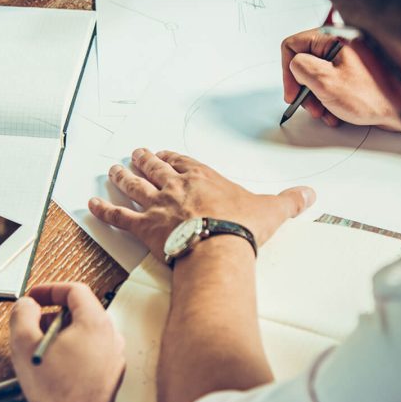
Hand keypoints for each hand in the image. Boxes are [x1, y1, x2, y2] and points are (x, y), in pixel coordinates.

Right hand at [10, 283, 124, 401]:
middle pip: (82, 312)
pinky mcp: (110, 376)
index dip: (50, 289)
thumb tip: (26, 305)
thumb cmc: (56, 392)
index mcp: (96, 323)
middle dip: (54, 315)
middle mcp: (111, 338)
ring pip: (86, 334)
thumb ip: (22, 314)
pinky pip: (91, 353)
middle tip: (34, 325)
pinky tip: (54, 370)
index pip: (76, 290)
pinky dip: (72, 353)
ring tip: (41, 351)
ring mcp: (114, 358)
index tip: (34, 296)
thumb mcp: (24, 344)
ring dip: (62, 336)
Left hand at [88, 149, 314, 259]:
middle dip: (145, 159)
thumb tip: (310, 194)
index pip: (184, 162)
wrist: (218, 248)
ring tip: (112, 170)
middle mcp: (177, 187)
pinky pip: (117, 216)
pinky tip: (90, 204)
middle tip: (135, 153)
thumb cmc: (241, 229)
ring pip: (134, 186)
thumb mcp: (272, 210)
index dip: (173, 157)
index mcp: (204, 179)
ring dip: (122, 177)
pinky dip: (103, 210)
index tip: (166, 153)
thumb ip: (290, 201)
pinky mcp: (143, 227)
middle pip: (155, 168)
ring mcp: (157, 205)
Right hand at [282, 28, 400, 130]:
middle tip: (311, 107)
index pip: (294, 45)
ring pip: (318, 75)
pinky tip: (337, 113)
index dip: (287, 71)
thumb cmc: (374, 95)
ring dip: (317, 98)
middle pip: (305, 62)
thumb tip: (294, 65)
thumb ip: (301, 68)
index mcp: (333, 37)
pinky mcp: (356, 71)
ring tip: (327, 113)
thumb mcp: (325, 81)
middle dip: (304, 88)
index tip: (292, 93)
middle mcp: (340, 44)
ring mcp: (349, 58)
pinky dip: (330, 99)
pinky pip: (332, 82)